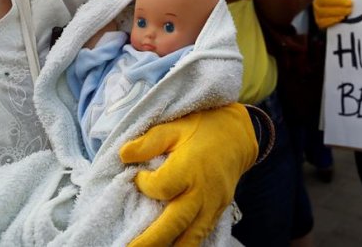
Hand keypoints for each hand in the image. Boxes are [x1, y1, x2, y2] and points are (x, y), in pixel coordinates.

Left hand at [119, 104, 257, 245]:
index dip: (144, 184)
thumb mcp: (175, 127)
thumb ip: (149, 141)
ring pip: (189, 239)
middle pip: (173, 225)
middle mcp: (202, 192)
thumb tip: (123, 155)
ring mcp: (212, 205)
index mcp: (190, 169)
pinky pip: (200, 236)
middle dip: (149, 242)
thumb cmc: (202, 129)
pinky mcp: (218, 212)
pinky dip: (184, 245)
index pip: (160, 188)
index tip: (138, 175)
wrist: (238, 136)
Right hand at [313, 0, 352, 28]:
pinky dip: (332, 21)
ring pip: (323, 12)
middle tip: (350, 3)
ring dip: (337, 11)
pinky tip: (342, 19)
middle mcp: (316, 0)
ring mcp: (316, 12)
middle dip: (338, 2)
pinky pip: (322, 22)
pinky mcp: (319, 22)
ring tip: (348, 11)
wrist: (337, 10)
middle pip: (324, 1)